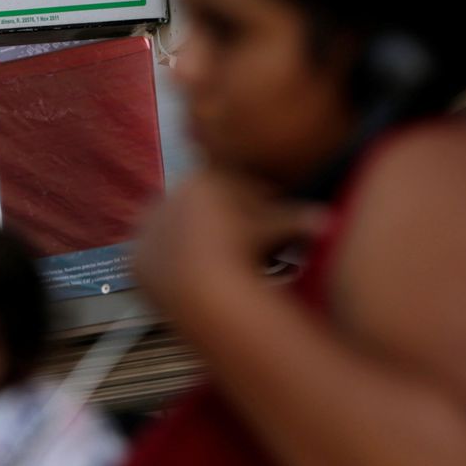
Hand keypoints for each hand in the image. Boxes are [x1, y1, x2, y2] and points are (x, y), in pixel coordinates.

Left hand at [134, 169, 326, 330]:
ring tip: (221, 272)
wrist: (201, 283)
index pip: (233, 191)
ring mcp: (146, 230)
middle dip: (224, 229)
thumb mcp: (276, 230)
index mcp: (201, 180)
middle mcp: (167, 198)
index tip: (266, 233)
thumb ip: (299, 220)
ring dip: (196, 250)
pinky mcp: (135, 260)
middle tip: (244, 254)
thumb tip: (329, 222)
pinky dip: (174, 273)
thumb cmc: (245, 250)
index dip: (255, 212)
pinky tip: (195, 286)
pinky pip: (157, 264)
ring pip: (178, 238)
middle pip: (203, 213)